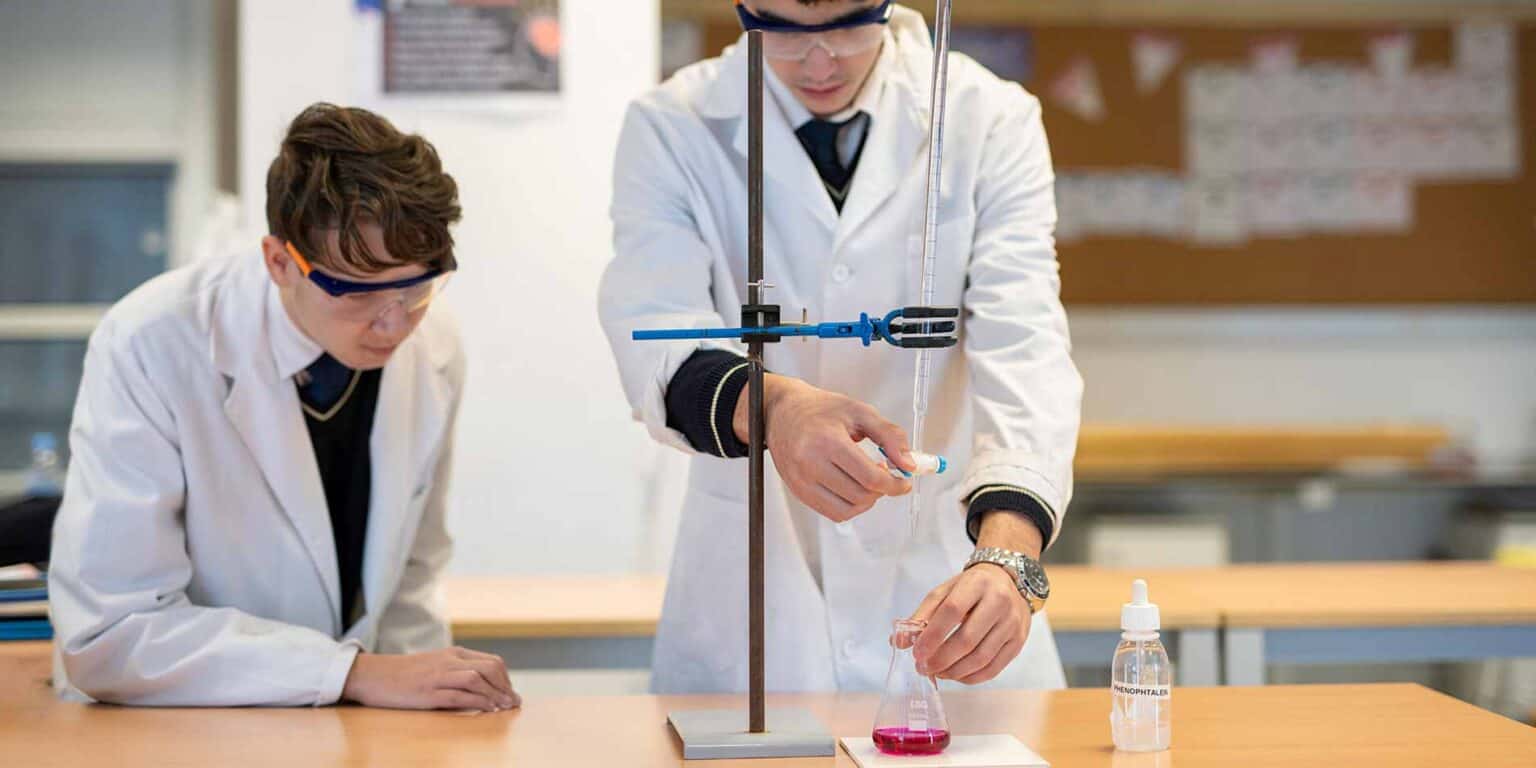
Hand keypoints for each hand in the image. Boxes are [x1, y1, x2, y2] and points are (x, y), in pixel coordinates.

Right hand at [341, 647, 519, 711]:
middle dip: (507, 687)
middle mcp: (449, 662)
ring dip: (496, 695)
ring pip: (477, 680)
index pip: (491, 662)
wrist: (372, 674)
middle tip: (513, 703)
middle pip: (490, 668)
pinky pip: (459, 696)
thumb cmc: (404, 674)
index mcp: (453, 654)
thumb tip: (482, 687)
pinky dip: (477, 703)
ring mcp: (438, 676)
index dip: (506, 679)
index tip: (511, 694)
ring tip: (505, 708)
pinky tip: (487, 710)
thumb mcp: (435, 665)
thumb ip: (456, 670)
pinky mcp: (427, 692)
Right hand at [734, 374, 913, 522]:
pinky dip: (850, 506)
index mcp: (827, 441)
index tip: (904, 481)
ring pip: (848, 510)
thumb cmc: (820, 410)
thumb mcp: (860, 412)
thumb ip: (889, 436)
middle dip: (882, 490)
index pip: (869, 477)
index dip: (895, 484)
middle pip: (861, 495)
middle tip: (886, 475)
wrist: (782, 413)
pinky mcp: (798, 492)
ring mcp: (801, 481)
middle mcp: (810, 464)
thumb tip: (909, 463)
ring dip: (867, 501)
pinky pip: (832, 513)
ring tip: (868, 481)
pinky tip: (853, 487)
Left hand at [908, 511, 1044, 683]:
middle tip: (923, 668)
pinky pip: (993, 668)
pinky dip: (971, 677)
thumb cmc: (971, 588)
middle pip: (967, 639)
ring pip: (981, 658)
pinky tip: (955, 675)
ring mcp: (1012, 624)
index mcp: (977, 584)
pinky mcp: (1018, 642)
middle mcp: (999, 602)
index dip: (932, 635)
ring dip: (954, 671)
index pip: (952, 611)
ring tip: (937, 672)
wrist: (1008, 581)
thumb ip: (922, 615)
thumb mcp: (945, 591)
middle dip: (941, 659)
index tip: (916, 652)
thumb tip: (900, 642)